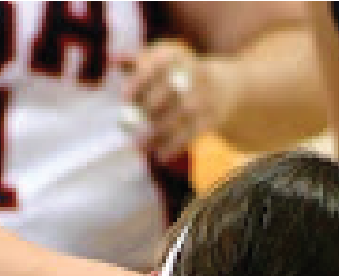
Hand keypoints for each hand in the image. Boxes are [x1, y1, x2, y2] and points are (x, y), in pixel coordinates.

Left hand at [120, 39, 225, 162]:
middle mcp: (193, 74)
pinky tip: (160, 156)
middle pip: (171, 90)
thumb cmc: (179, 74)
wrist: (225, 87)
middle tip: (128, 124)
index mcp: (177, 57)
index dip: (141, 80)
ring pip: (181, 114)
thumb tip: (113, 59)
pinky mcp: (212, 117)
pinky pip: (193, 132)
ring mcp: (205, 96)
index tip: (125, 96)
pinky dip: (175, 145)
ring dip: (159, 132)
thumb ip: (137, 60)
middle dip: (149, 107)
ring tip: (138, 146)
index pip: (158, 65)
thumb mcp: (162, 61)